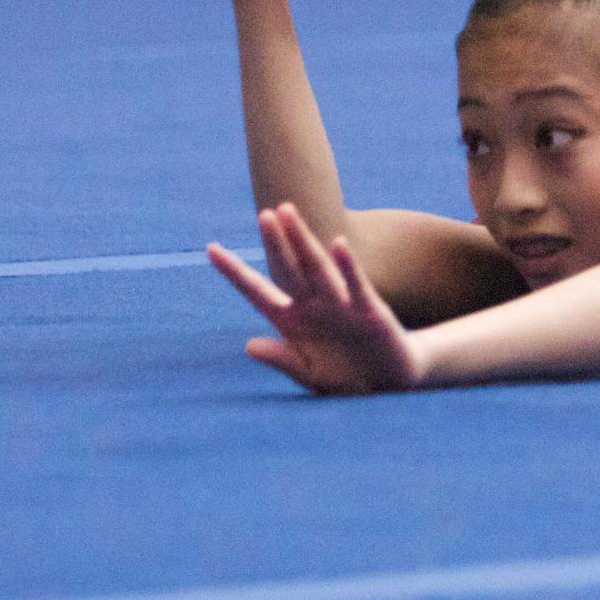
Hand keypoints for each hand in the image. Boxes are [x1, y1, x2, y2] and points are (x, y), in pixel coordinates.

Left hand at [208, 203, 425, 394]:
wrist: (389, 386)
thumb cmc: (347, 378)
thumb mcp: (310, 374)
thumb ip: (282, 360)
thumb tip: (249, 345)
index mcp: (293, 322)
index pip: (258, 290)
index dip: (235, 272)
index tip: (210, 249)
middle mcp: (314, 307)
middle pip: (289, 269)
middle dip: (276, 243)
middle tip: (263, 215)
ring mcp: (341, 306)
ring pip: (317, 268)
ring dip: (302, 241)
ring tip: (289, 213)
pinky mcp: (370, 312)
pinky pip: (356, 286)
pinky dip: (347, 266)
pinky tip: (337, 245)